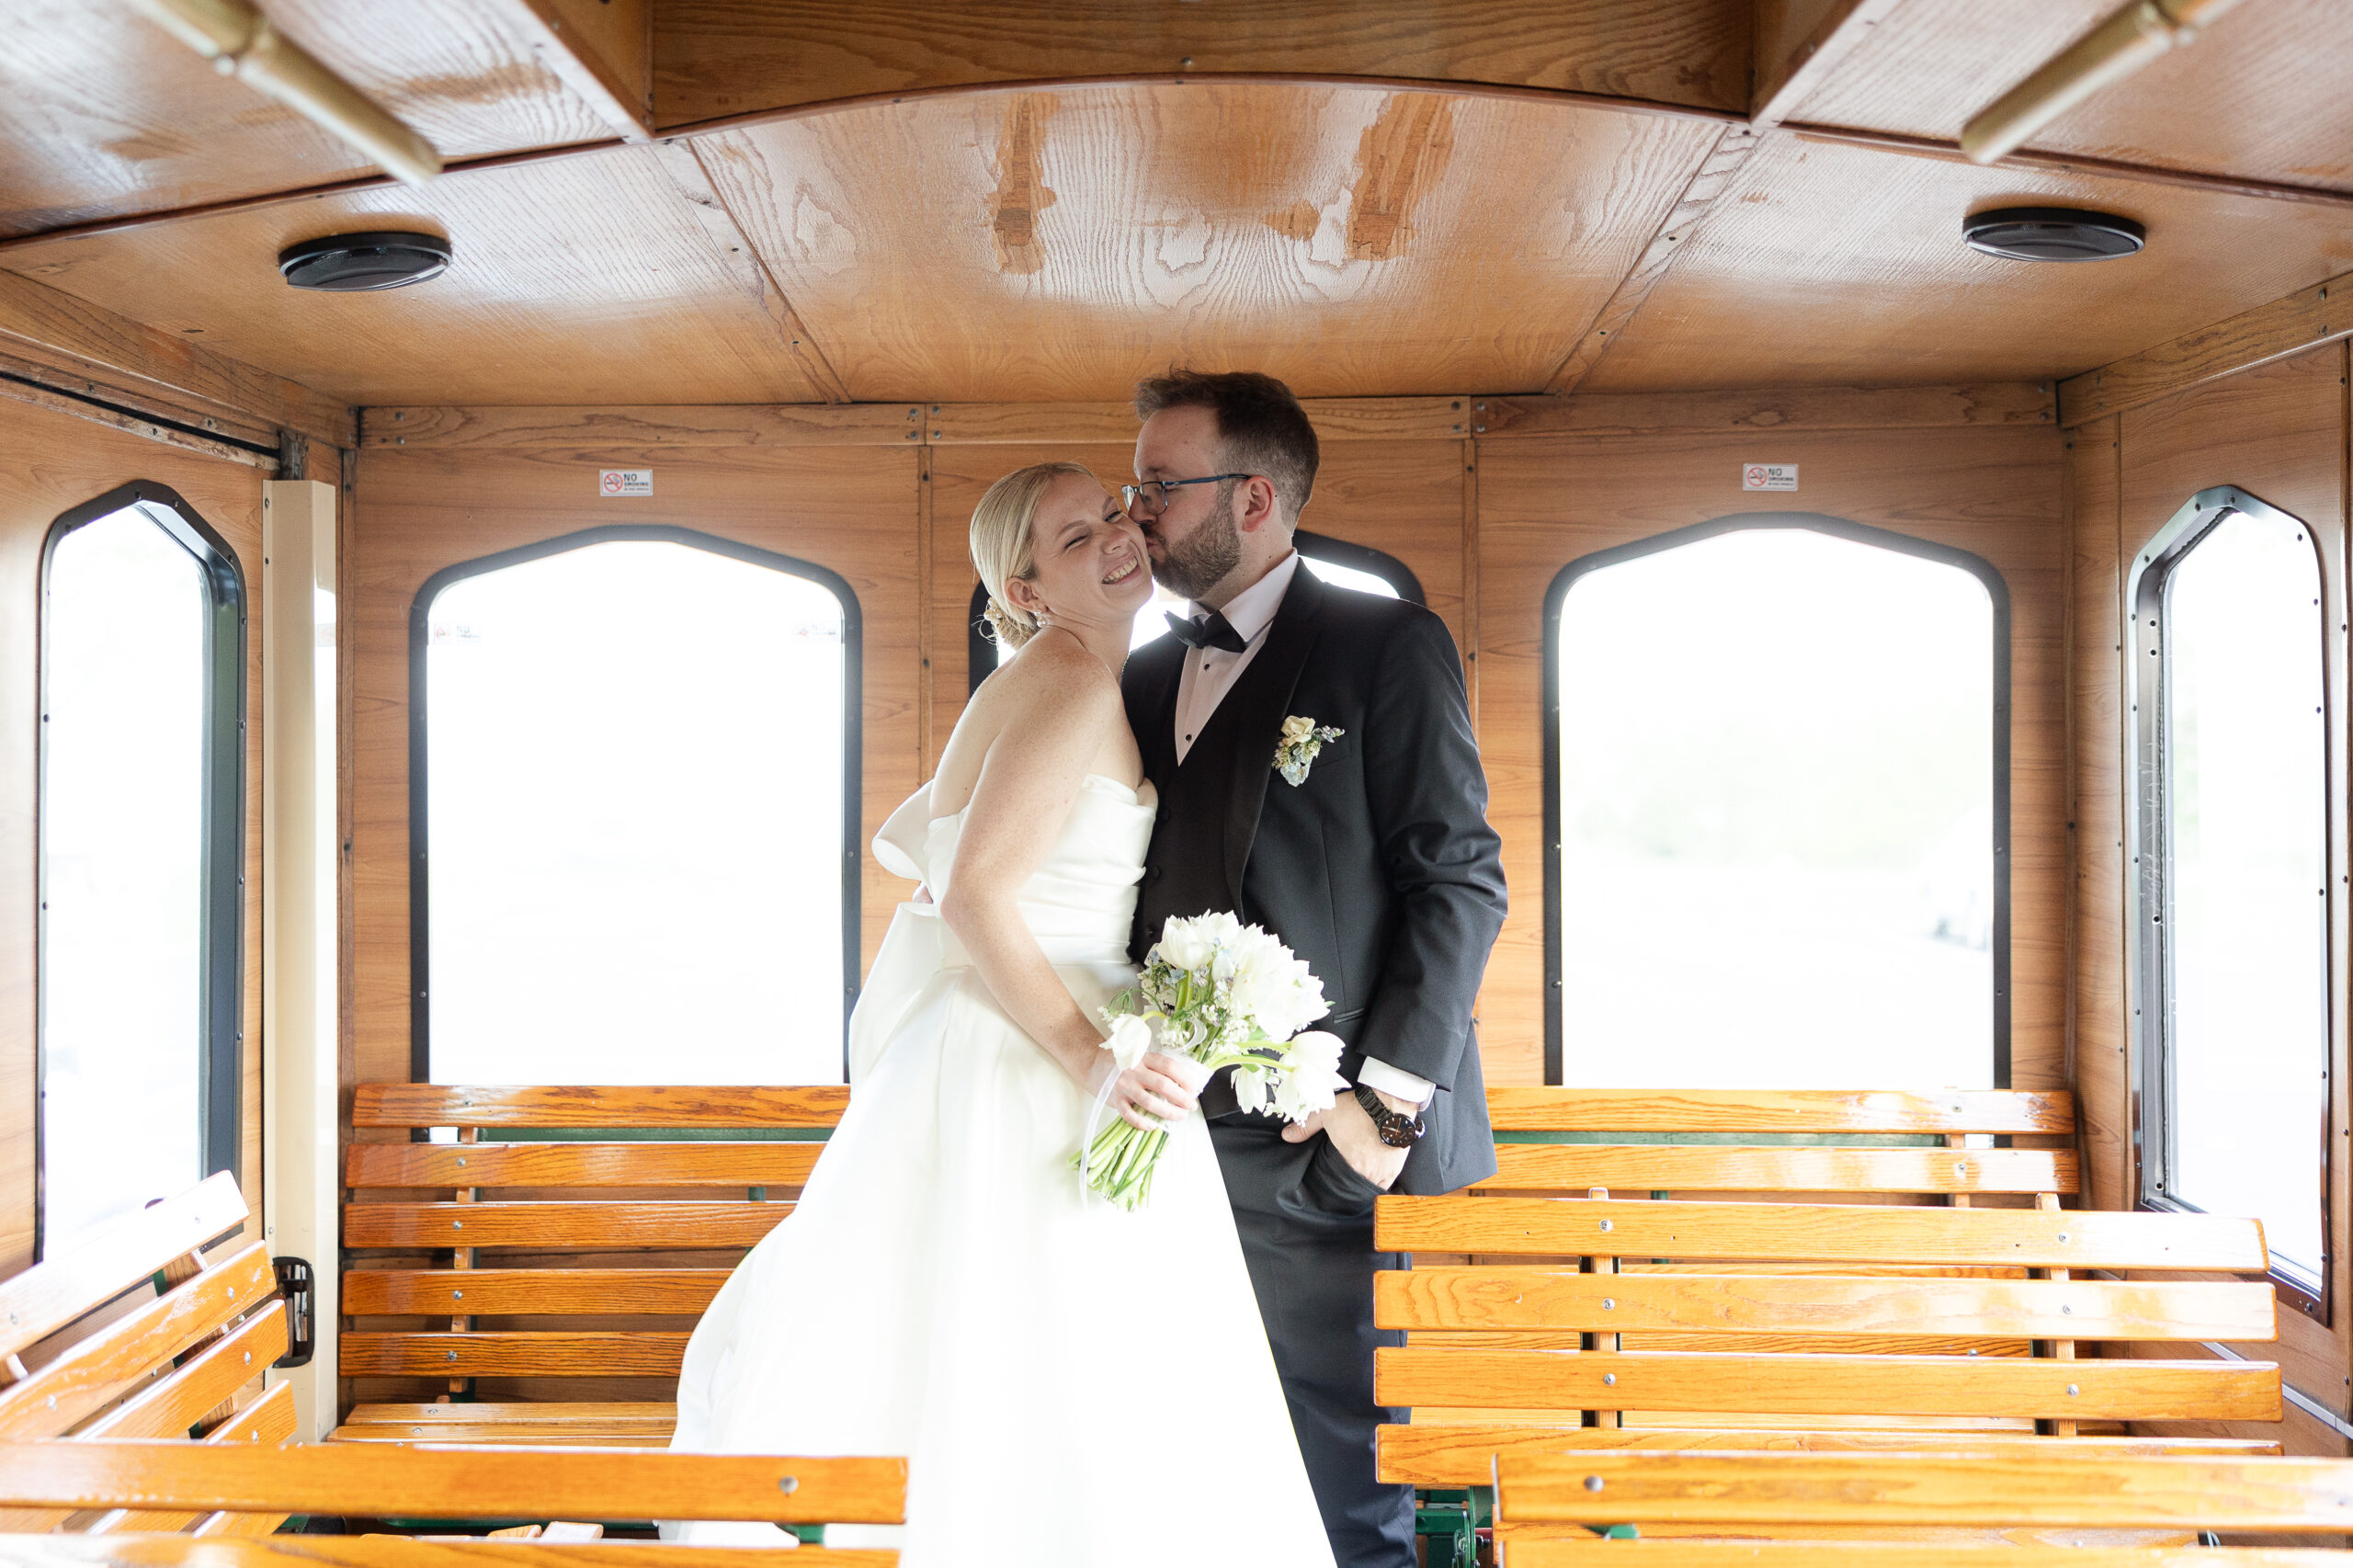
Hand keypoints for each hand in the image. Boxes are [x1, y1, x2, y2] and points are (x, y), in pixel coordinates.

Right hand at [1091, 1049, 1199, 1131]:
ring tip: (1180, 1116)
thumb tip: (1182, 1086)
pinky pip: (1130, 1115)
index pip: (1169, 1066)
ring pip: (1150, 1102)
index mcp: (1143, 1057)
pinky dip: (1143, 1123)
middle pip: (1163, 1085)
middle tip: (1191, 1106)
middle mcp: (1134, 1071)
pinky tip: (1153, 1125)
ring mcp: (1124, 1086)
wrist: (1092, 1065)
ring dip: (1168, 1112)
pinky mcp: (1115, 1100)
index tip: (1193, 1089)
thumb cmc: (1121, 1064)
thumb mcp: (1140, 1058)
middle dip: (1181, 1098)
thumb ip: (1157, 1068)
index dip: (1184, 1078)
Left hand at [1283, 1088, 1411, 1189]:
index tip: (1335, 1184)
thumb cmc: (1360, 1108)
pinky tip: (1375, 1174)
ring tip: (1360, 1178)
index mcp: (1351, 1163)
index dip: (1338, 1186)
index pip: (1342, 1186)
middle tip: (1345, 1182)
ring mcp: (1386, 1170)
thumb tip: (1286, 1136)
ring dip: (1367, 1184)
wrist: (1390, 1101)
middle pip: (1358, 1188)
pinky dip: (1382, 1180)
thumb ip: (1305, 1127)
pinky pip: (1388, 1182)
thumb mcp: (1327, 1114)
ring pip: (1374, 1187)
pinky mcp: (1397, 1165)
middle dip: (1351, 1186)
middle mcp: (1369, 1172)